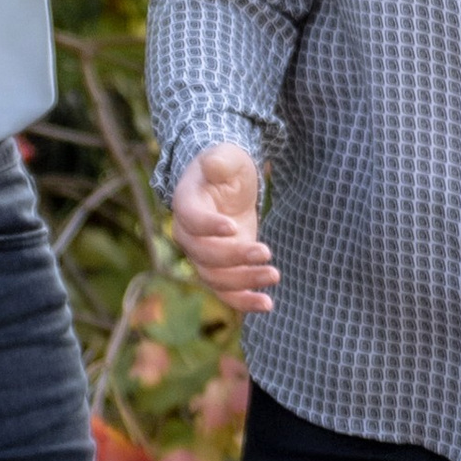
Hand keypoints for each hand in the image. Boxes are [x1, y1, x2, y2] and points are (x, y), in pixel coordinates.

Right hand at [171, 145, 275, 313]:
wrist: (226, 187)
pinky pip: (226, 292)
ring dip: (244, 282)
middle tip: (267, 252)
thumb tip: (213, 165)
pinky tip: (267, 304)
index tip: (234, 227)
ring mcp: (202, 256)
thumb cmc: (226, 168)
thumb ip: (220, 160)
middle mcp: (187, 235)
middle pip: (203, 255)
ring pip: (215, 279)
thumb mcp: (227, 157)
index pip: (191, 220)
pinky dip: (244, 301)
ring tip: (274, 275)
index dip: (209, 226)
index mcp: (185, 204)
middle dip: (235, 258)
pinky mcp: (221, 269)